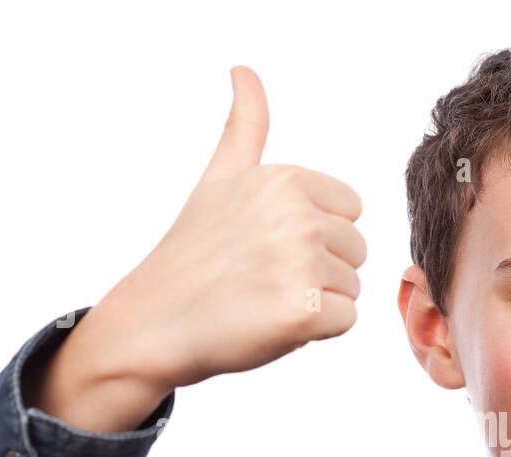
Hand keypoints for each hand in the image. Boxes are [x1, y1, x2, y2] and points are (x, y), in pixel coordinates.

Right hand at [91, 65, 367, 390]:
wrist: (154, 324)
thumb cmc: (192, 255)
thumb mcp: (219, 178)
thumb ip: (244, 126)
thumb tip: (244, 70)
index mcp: (285, 180)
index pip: (350, 211)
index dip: (315, 235)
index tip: (267, 244)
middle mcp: (297, 216)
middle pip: (356, 250)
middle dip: (318, 270)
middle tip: (262, 278)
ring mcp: (301, 265)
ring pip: (351, 287)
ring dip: (316, 301)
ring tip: (263, 299)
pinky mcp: (305, 313)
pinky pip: (346, 321)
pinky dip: (316, 332)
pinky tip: (271, 323)